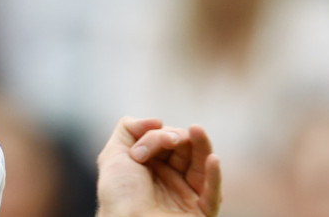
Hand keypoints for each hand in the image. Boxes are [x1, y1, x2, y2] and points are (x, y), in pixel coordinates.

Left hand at [96, 117, 221, 216]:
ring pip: (202, 166)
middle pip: (185, 149)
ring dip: (202, 145)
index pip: (163, 141)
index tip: (139, 151)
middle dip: (177, 138)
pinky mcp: (200, 212)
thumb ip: (129, 128)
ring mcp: (186, 195)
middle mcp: (169, 179)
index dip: (156, 136)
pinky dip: (215, 175)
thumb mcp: (113, 155)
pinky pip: (214, 193)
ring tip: (197, 129)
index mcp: (150, 167)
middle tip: (170, 141)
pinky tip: (213, 158)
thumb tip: (157, 120)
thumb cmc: (118, 196)